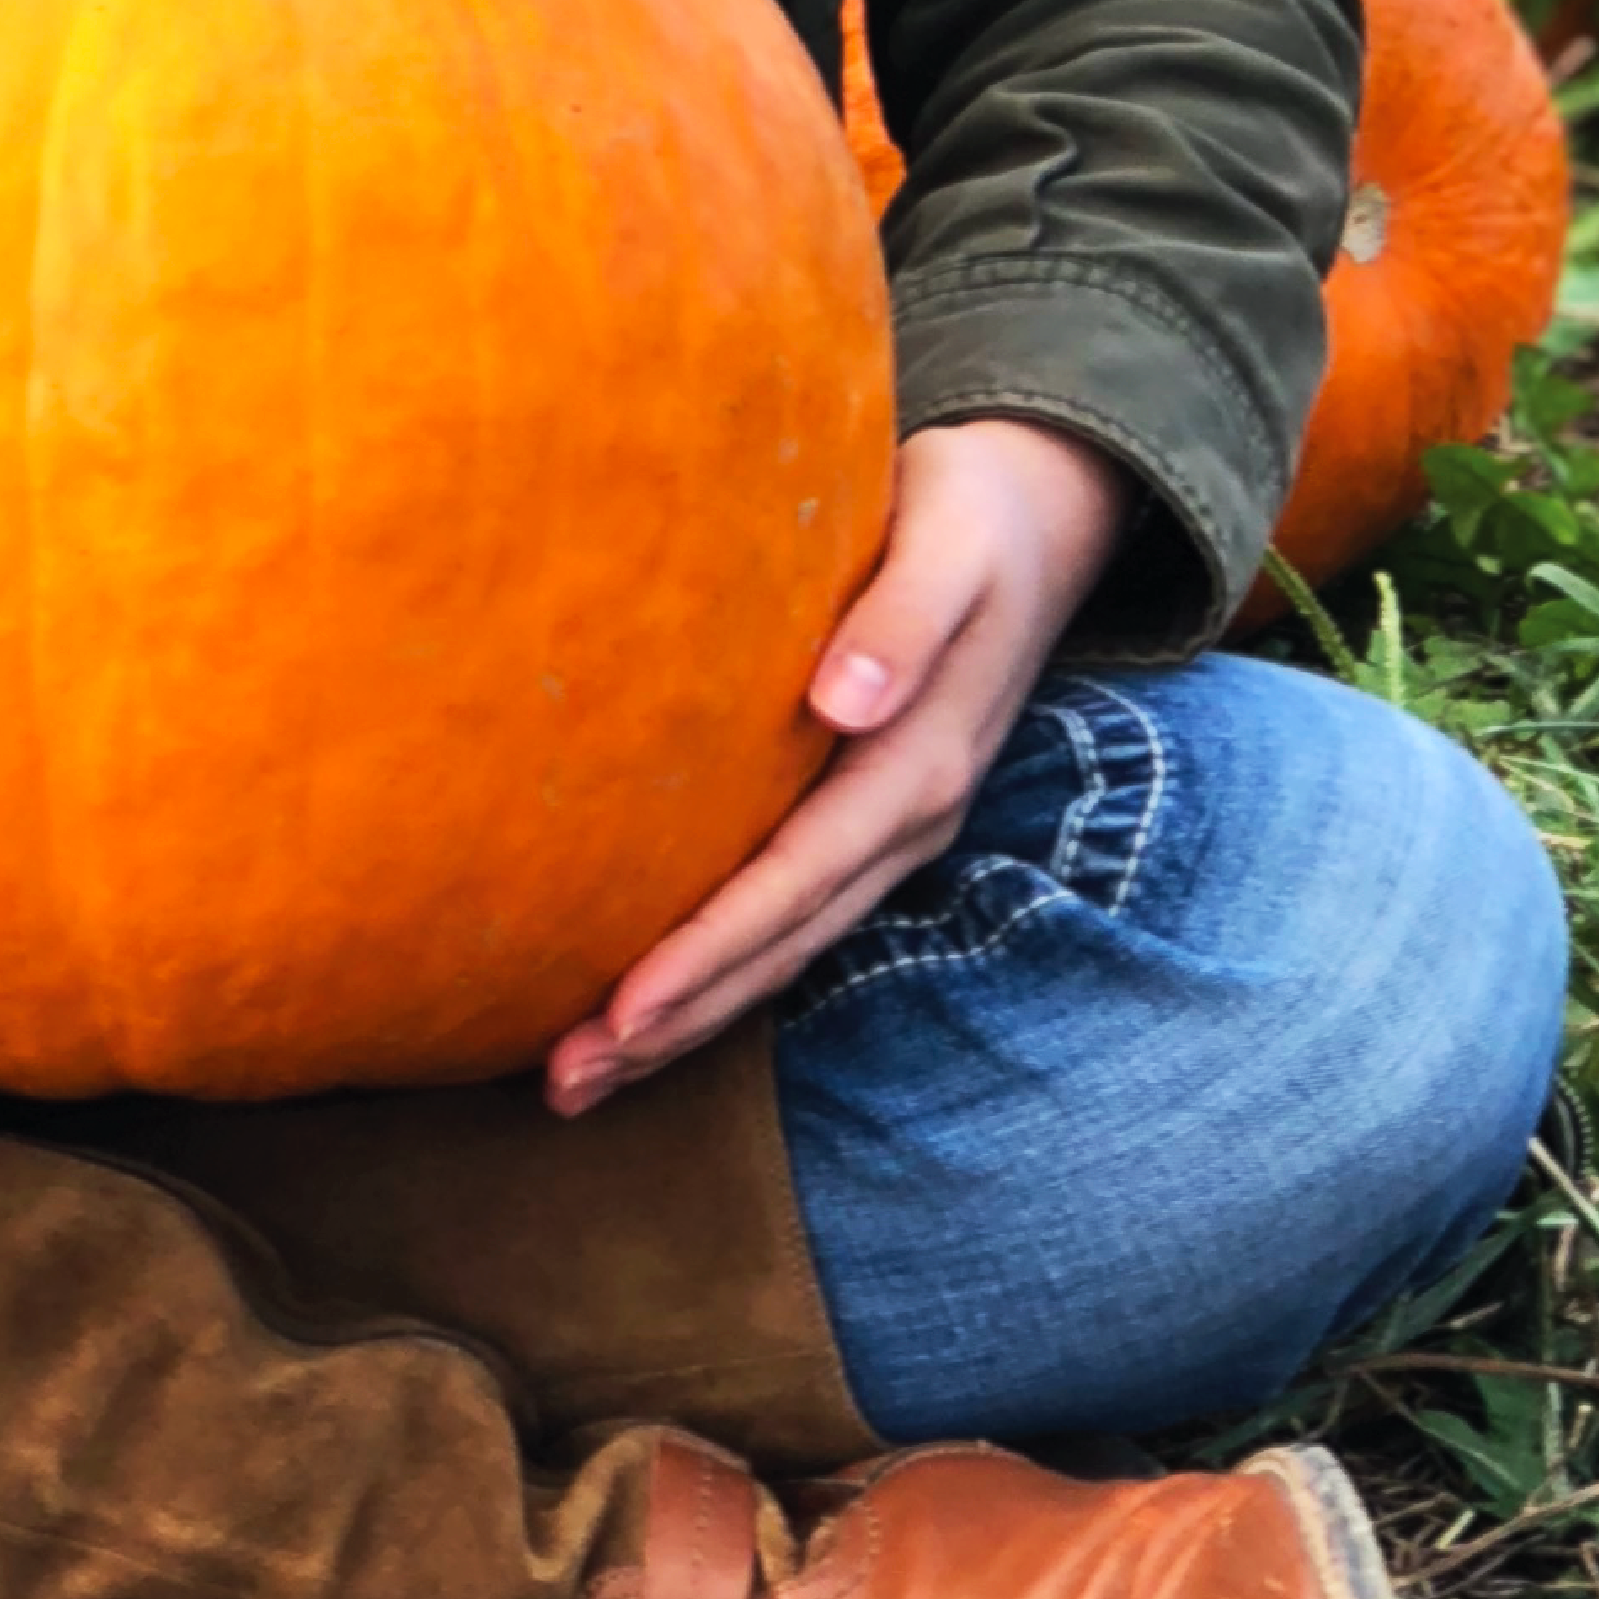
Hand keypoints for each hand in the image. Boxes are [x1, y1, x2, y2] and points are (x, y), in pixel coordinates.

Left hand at [540, 418, 1133, 1117]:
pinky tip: (643, 1007)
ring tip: (576, 1080)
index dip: (709, 951)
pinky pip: (787, 916)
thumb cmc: (965, 515)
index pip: (793, 883)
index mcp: (919, 770)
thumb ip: (900, 622)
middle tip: (563, 1083)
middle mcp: (909, 823)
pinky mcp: (866, 821)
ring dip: (685, 1020)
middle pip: (780, 946)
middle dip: (675, 1021)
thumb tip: (843, 703)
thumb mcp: (945, 546)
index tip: (622, 1011)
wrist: (1034, 516)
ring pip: (782, 950)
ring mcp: (892, 833)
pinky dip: (716, 971)